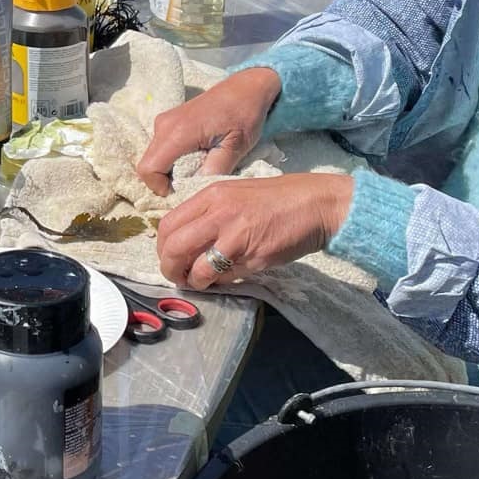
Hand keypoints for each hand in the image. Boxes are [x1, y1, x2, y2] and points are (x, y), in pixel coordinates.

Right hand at [136, 67, 280, 195]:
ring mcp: (164, 121)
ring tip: (198, 169)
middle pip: (148, 165)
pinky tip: (196, 157)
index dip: (160, 188)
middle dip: (165, 181)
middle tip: (193, 183)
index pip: (148, 169)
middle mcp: (164, 125)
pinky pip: (161, 149)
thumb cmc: (244, 114)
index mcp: (178, 132)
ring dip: (169, 170)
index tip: (182, 192)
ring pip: (153, 157)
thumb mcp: (235, 147)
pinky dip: (172, 160)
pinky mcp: (169, 121)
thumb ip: (214, 170)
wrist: (247, 87)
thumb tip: (196, 190)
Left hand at [155, 173, 353, 290]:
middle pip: (173, 246)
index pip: (168, 224)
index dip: (162, 248)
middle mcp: (219, 212)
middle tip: (178, 277)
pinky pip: (224, 275)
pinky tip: (224, 279)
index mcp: (212, 195)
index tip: (169, 258)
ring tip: (199, 283)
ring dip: (193, 281)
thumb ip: (210, 216)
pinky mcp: (254, 255)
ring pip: (196, 266)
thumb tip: (188, 245)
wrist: (316, 204)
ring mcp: (236, 234)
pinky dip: (218, 282)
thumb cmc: (278, 200)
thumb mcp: (236, 196)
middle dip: (169, 268)